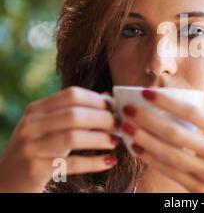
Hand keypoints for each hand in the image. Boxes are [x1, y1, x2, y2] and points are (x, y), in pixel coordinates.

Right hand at [0, 86, 118, 192]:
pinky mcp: (35, 169)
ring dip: (99, 139)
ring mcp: (31, 147)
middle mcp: (32, 125)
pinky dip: (94, 162)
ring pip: (72, 138)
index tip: (115, 108)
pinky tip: (109, 161)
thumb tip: (107, 98)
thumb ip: (74, 112)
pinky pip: (71, 164)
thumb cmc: (37, 149)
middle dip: (103, 119)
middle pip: (75, 114)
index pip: (72, 95)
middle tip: (120, 125)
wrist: (6, 181)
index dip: (98, 100)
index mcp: (37, 109)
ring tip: (115, 141)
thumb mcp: (48, 126)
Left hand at [120, 89, 203, 192]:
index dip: (167, 101)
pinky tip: (137, 148)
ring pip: (168, 154)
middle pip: (176, 134)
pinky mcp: (198, 188)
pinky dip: (150, 158)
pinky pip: (169, 171)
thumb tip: (180, 102)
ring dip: (143, 139)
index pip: (193, 113)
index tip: (146, 92)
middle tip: (128, 110)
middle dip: (147, 120)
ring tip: (125, 127)